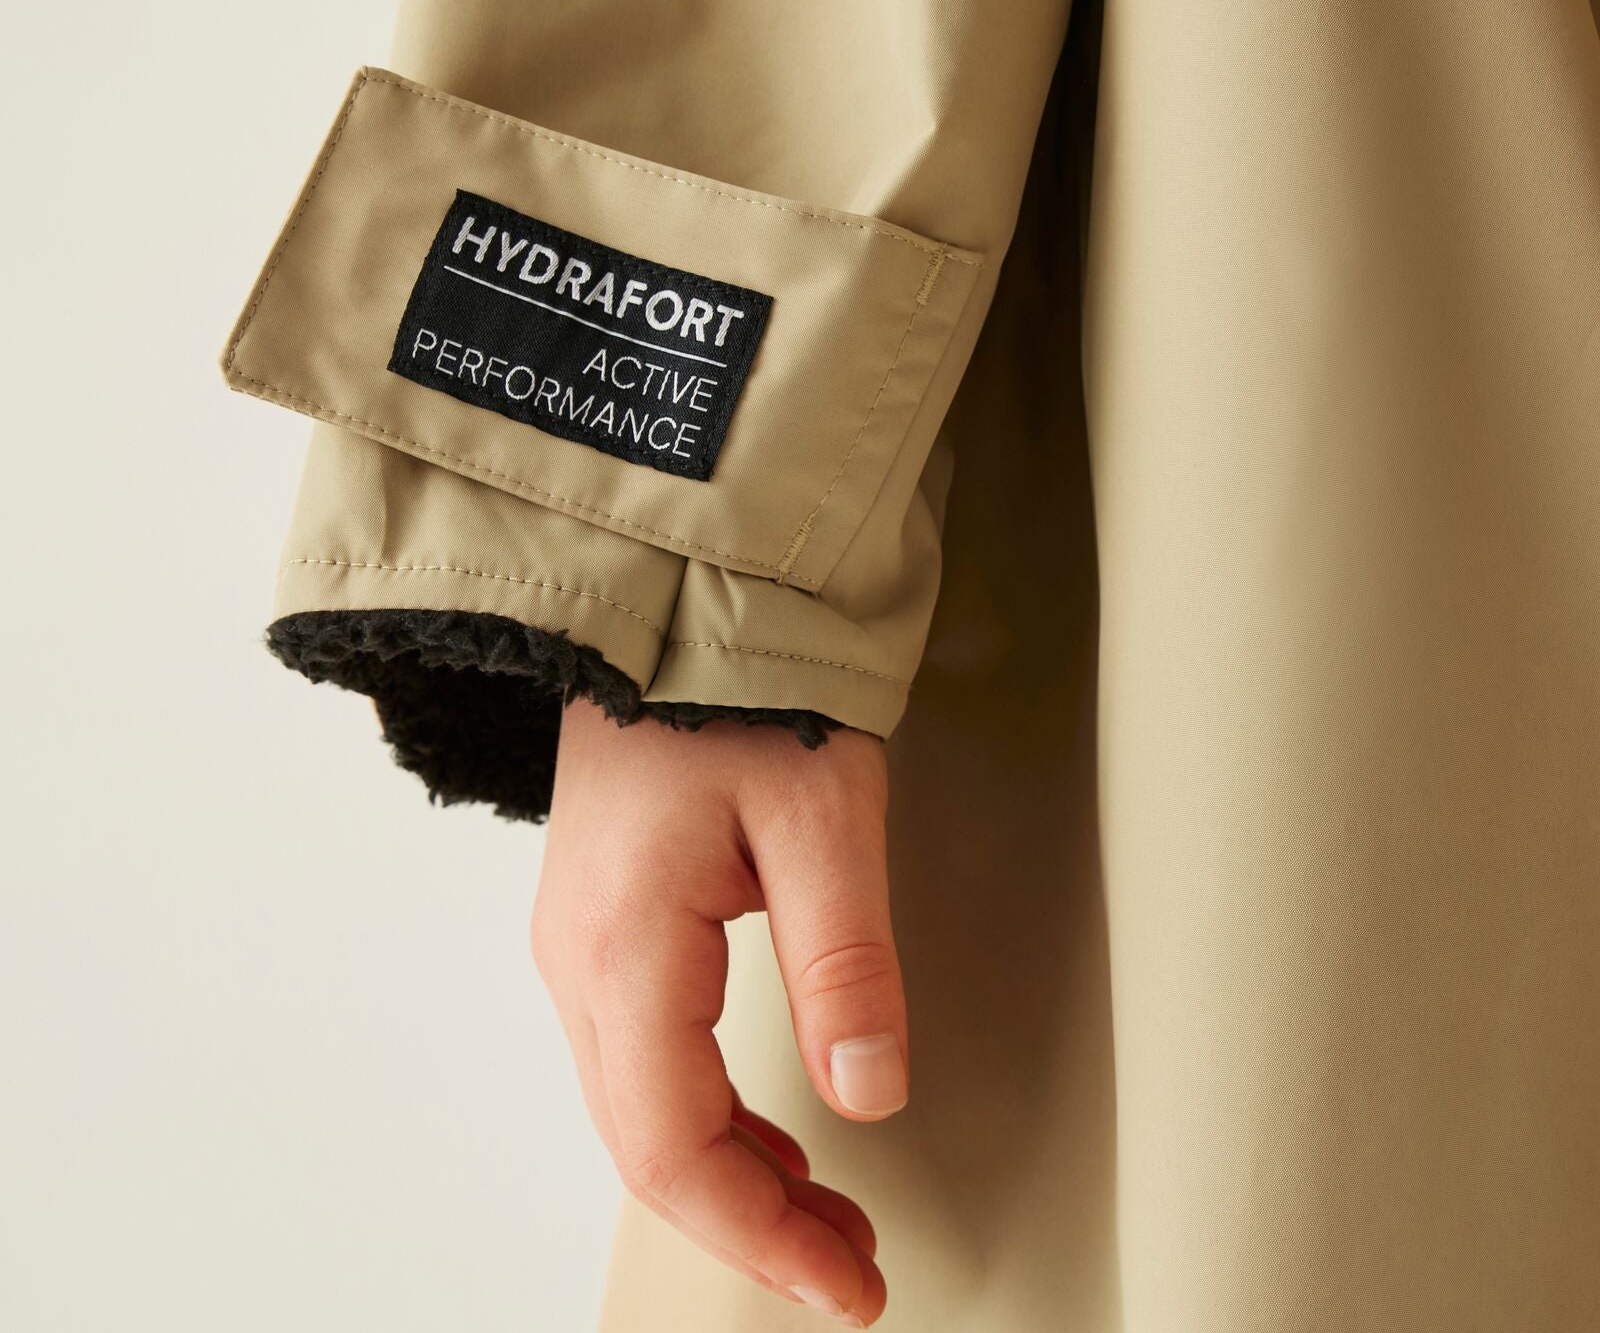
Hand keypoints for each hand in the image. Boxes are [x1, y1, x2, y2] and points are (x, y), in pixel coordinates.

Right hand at [531, 698, 907, 1325]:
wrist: (668, 607)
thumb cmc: (739, 691)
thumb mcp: (823, 814)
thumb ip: (845, 960)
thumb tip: (867, 1092)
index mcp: (625, 943)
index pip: (674, 1143)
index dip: (760, 1237)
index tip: (849, 1287)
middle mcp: (580, 958)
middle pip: (648, 1142)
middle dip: (751, 1223)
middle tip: (853, 1267)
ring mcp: (581, 941)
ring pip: (640, 1108)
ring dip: (730, 1178)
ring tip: (828, 1221)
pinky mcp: (604, 924)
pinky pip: (642, 1058)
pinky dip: (707, 1120)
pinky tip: (770, 1140)